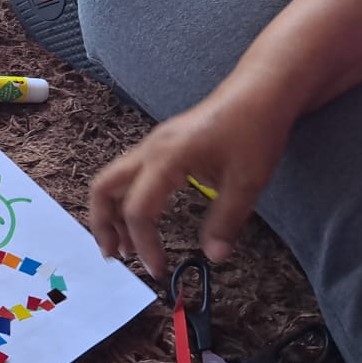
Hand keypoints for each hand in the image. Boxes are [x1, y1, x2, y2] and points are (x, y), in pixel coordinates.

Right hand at [90, 87, 293, 277]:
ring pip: (111, 180)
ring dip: (110, 214)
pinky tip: (141, 218)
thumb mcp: (247, 181)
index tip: (159, 271)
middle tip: (115, 257)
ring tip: (125, 246)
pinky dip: (123, 200)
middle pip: (103, 188)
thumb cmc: (254, 131)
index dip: (145, 245)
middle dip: (102, 225)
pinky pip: (127, 175)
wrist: (259, 91)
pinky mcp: (159, 146)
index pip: (139, 210)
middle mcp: (149, 151)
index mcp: (167, 159)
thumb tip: (214, 258)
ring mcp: (151, 146)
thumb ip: (226, 221)